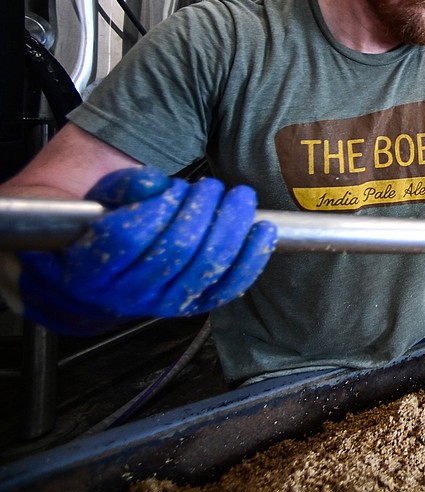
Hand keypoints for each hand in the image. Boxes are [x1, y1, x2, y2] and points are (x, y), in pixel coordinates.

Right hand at [17, 167, 275, 335]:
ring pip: (207, 266)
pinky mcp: (195, 308)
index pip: (130, 235)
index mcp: (93, 267)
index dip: (160, 205)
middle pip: (178, 248)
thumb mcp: (102, 202)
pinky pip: (230, 287)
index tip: (175, 187)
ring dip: (232, 225)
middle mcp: (129, 294)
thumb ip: (125, 186)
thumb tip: (156, 183)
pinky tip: (264, 230)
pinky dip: (253, 258)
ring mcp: (164, 305)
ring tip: (238, 197)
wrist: (105, 280)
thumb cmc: (105, 231)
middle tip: (211, 186)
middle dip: (203, 209)